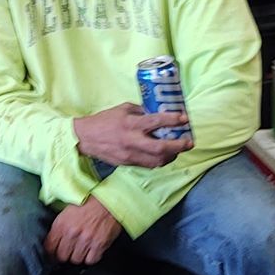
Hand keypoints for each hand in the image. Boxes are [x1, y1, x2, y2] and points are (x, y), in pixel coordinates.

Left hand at [45, 198, 122, 264]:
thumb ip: (59, 226)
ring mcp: (86, 240)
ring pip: (76, 260)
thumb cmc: (89, 202)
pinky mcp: (99, 244)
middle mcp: (72, 233)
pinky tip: (91, 250)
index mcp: (61, 224)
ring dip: (78, 256)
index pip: (49, 247)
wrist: (108, 199)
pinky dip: (90, 257)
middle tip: (68, 251)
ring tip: (81, 249)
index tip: (53, 253)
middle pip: (62, 256)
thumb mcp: (67, 210)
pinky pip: (91, 260)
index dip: (51, 252)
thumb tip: (53, 239)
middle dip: (64, 254)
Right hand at [72, 103, 191, 168]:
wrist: (86, 138)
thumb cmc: (104, 120)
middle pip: (160, 148)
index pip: (155, 122)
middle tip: (189, 142)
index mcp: (130, 124)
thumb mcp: (123, 109)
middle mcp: (132, 140)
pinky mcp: (128, 163)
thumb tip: (158, 111)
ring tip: (178, 149)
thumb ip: (141, 111)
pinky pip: (149, 165)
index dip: (172, 120)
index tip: (184, 119)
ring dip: (171, 156)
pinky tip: (164, 155)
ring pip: (157, 161)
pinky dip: (160, 161)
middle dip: (178, 146)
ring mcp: (130, 155)